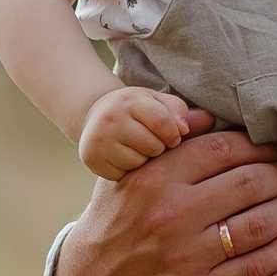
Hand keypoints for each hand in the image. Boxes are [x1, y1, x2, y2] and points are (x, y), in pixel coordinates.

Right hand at [50, 111, 276, 275]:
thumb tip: (206, 112)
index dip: (261, 144)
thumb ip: (166, 144)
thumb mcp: (127, 174)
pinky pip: (256, 267)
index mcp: (155, 178)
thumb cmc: (117, 222)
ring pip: (258, 225)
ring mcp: (187, 257)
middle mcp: (171, 214)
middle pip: (249, 184)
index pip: (223, 149)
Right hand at [78, 85, 194, 178]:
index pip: (162, 122)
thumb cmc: (137, 109)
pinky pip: (122, 175)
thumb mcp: (157, 101)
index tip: (174, 138)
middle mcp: (110, 118)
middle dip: (159, 147)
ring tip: (138, 149)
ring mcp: (99, 140)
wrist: (96, 116)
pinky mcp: (92, 159)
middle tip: (152, 142)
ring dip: (144, 160)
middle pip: (152, 146)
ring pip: (138, 163)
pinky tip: (124, 158)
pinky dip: (128, 170)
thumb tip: (184, 130)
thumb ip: (177, 110)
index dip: (173, 134)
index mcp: (130, 101)